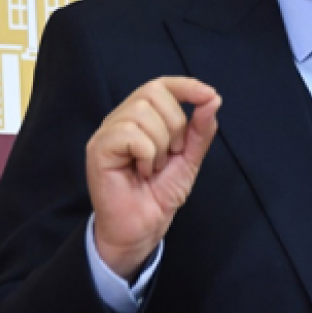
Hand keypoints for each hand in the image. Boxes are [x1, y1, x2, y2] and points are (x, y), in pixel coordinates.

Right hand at [86, 76, 220, 280]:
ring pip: (142, 112)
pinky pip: (130, 134)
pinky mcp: (98, 149)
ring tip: (154, 167)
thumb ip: (200, 129)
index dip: (185, 85)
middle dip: (175, 123)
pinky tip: (143, 172)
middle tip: (172, 154)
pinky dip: (147, 154)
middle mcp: (121, 118)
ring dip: (160, 144)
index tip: (208, 95)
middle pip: (153, 92)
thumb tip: (212, 98)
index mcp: (141, 116)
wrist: (143, 228)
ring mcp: (107, 132)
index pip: (160, 84)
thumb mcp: (189, 158)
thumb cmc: (159, 193)